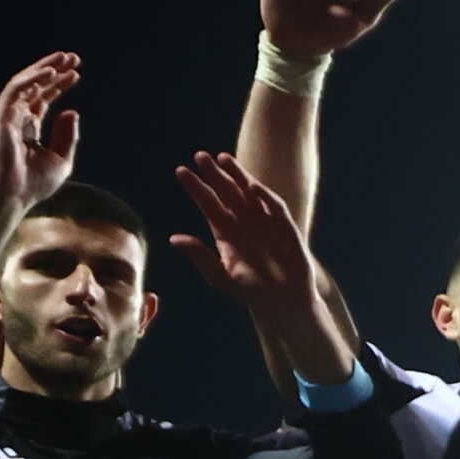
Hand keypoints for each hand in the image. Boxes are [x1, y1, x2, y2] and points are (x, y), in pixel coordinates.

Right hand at [0, 54, 83, 209]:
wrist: (11, 196)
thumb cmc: (32, 184)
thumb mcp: (61, 159)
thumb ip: (67, 136)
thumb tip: (71, 111)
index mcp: (28, 128)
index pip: (42, 99)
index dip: (58, 84)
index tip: (76, 73)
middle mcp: (15, 118)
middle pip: (34, 87)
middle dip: (53, 70)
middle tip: (73, 57)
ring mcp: (5, 116)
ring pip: (24, 83)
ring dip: (44, 68)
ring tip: (65, 58)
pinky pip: (16, 90)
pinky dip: (33, 79)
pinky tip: (51, 72)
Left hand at [169, 152, 321, 309]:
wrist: (283, 302)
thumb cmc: (251, 291)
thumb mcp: (221, 277)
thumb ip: (200, 256)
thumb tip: (174, 238)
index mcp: (224, 232)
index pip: (208, 204)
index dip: (196, 188)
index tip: (181, 171)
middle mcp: (243, 222)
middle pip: (226, 192)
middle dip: (214, 174)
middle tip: (200, 156)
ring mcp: (264, 222)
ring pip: (249, 192)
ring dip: (237, 175)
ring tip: (223, 158)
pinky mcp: (285, 226)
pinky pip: (274, 206)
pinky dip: (265, 195)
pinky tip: (251, 185)